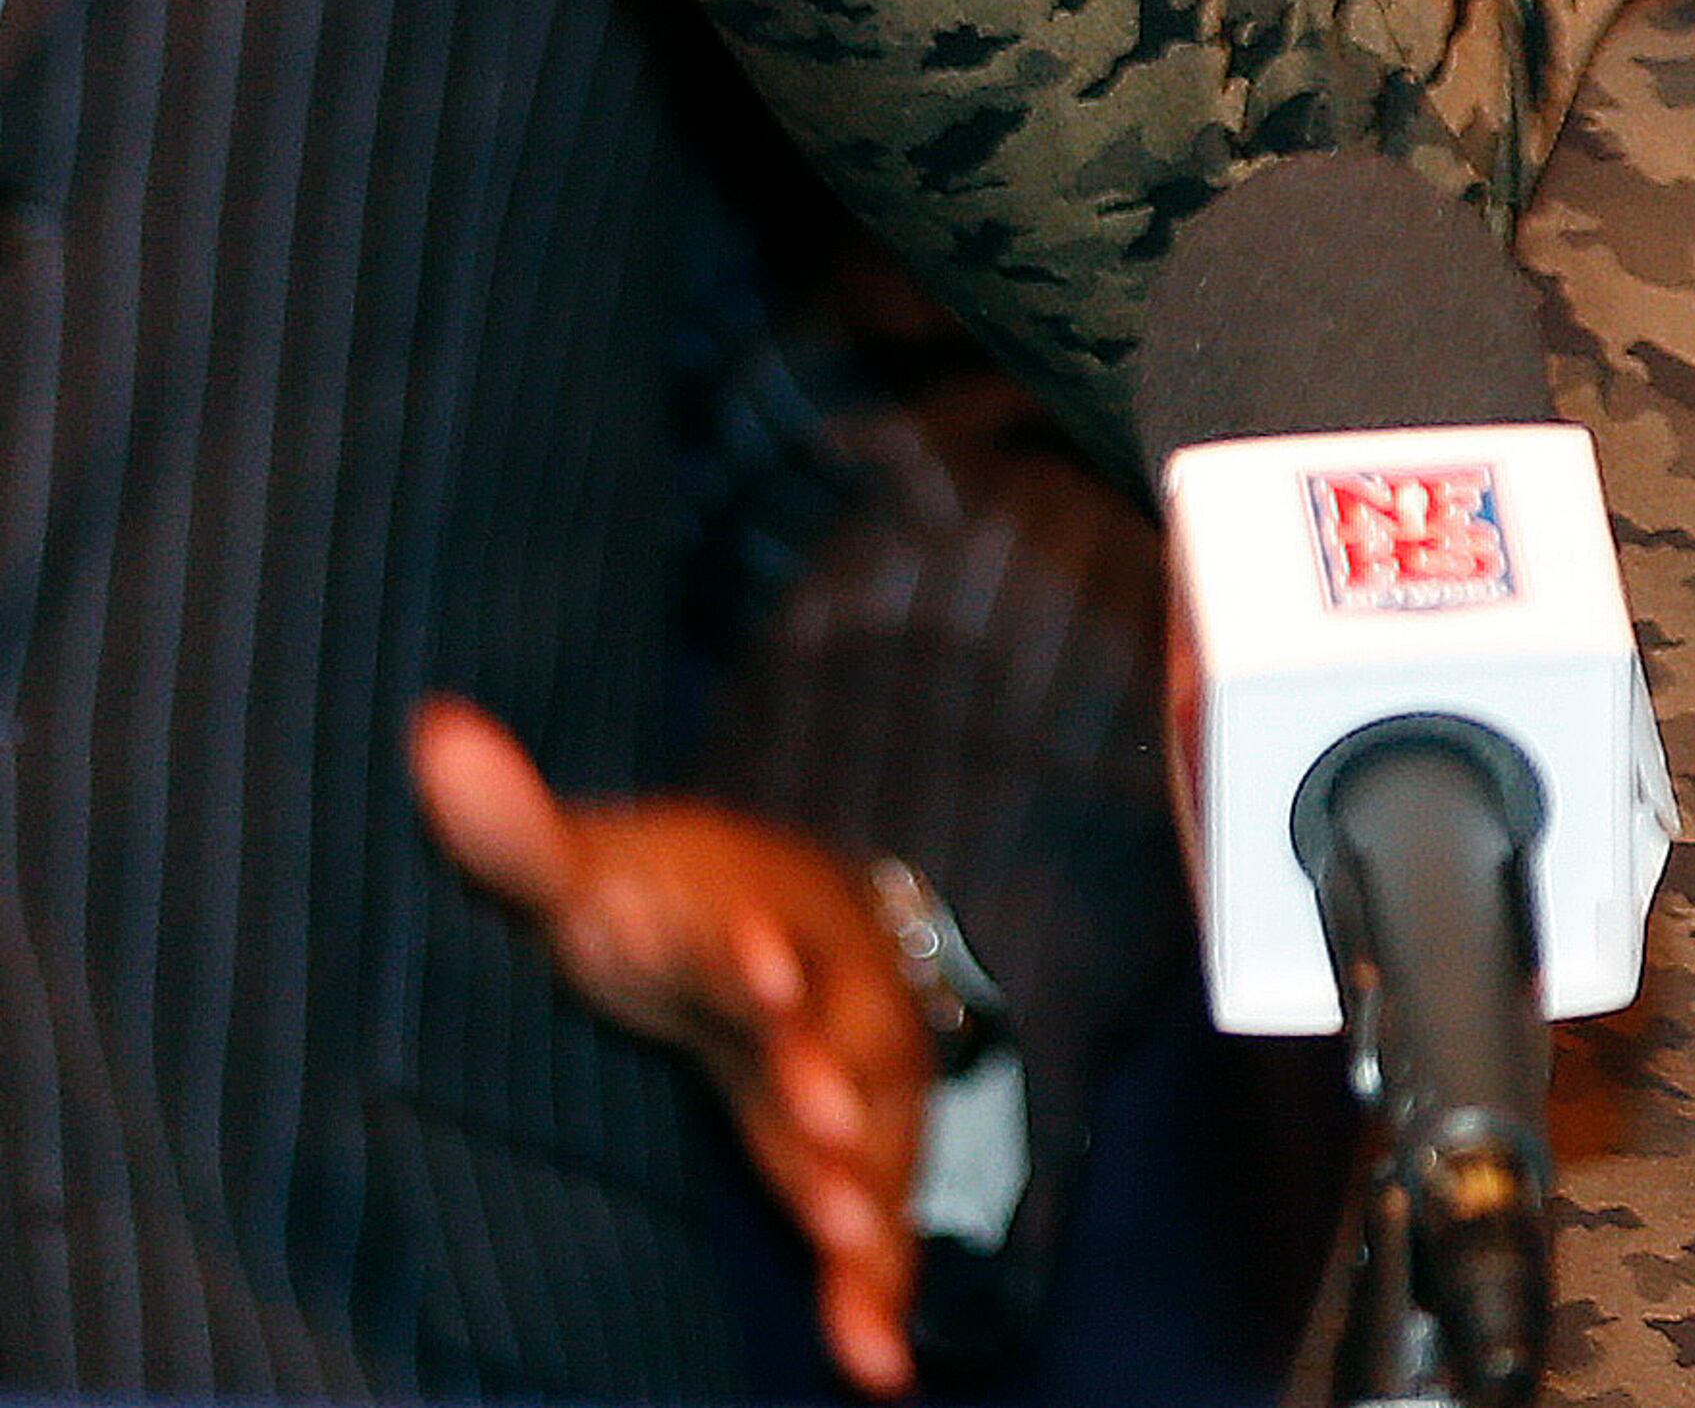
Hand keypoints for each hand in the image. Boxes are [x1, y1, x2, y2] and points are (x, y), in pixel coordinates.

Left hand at [411, 694, 934, 1395]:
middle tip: (830, 1126)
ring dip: (871, 1192)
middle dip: (833, 1073)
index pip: (752, 921)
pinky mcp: (852, 1162)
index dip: (753, 950)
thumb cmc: (665, 905)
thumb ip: (516, 828)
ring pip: (875, 1134)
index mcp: (750, 911)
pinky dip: (878, 1289)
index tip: (754, 970)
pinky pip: (876, 1224)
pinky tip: (876, 1366)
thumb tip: (432, 734)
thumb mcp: (592, 866)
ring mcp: (851, 1077)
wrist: (783, 935)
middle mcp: (822, 989)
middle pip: (839, 1027)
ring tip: (860, 1262)